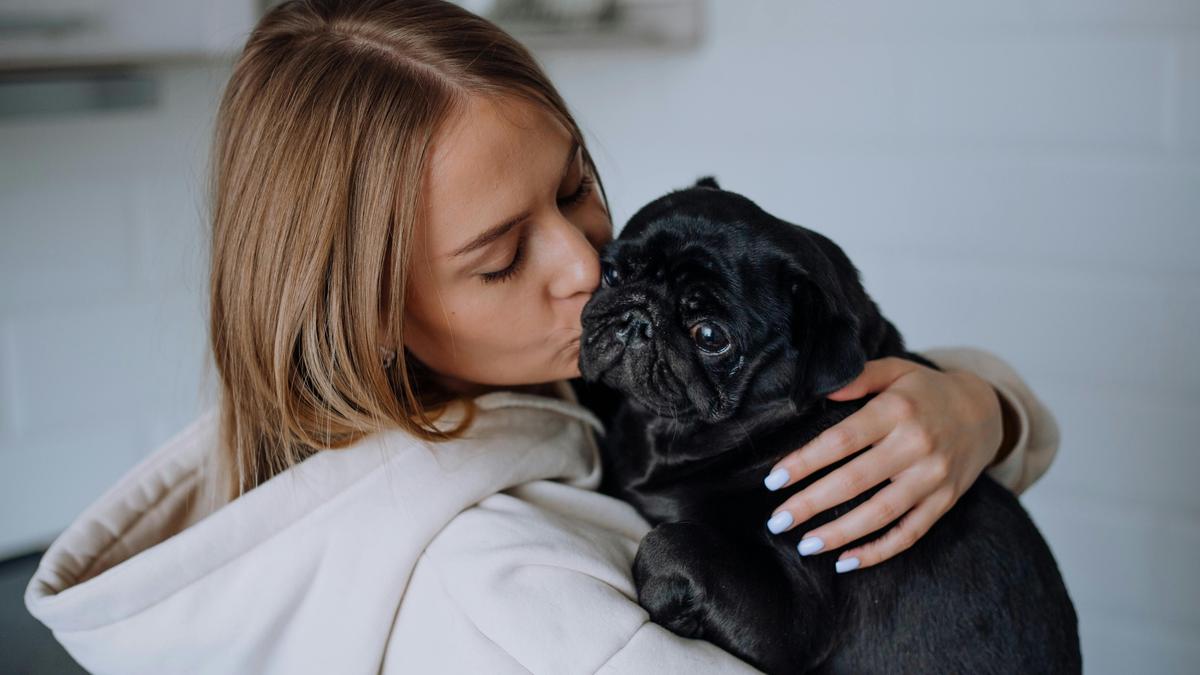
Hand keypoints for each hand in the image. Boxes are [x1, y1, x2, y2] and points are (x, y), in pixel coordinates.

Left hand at [761, 356, 1003, 571]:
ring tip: (805, 544)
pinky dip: (878, 551)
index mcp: (897, 411)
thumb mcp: (895, 370)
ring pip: (880, 514)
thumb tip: (818, 390)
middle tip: (777, 520)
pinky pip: (910, 533)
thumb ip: (858, 377)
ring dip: (840, 534)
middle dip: (812, 504)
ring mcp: (933, 478)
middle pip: (855, 481)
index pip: (842, 440)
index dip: (805, 462)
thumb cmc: (926, 391)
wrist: (984, 411)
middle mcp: (916, 446)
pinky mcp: (944, 501)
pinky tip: (846, 561)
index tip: (774, 480)